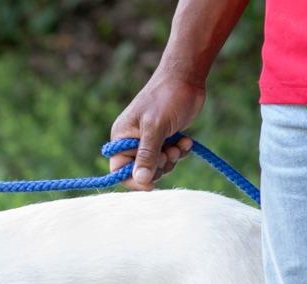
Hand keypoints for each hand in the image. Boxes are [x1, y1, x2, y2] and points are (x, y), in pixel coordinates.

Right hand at [108, 70, 205, 189]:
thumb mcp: (155, 127)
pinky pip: (170, 157)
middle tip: (168, 153)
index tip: (151, 185)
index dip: (133, 180)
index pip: (120, 170)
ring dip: (171, 159)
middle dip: (157, 167)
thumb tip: (141, 181)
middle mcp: (132, 142)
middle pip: (141, 172)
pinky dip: (179, 152)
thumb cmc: (166, 97)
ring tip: (178, 144)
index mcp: (121, 138)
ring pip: (157, 167)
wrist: (187, 76)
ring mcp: (149, 141)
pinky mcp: (165, 139)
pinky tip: (186, 140)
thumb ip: (147, 155)